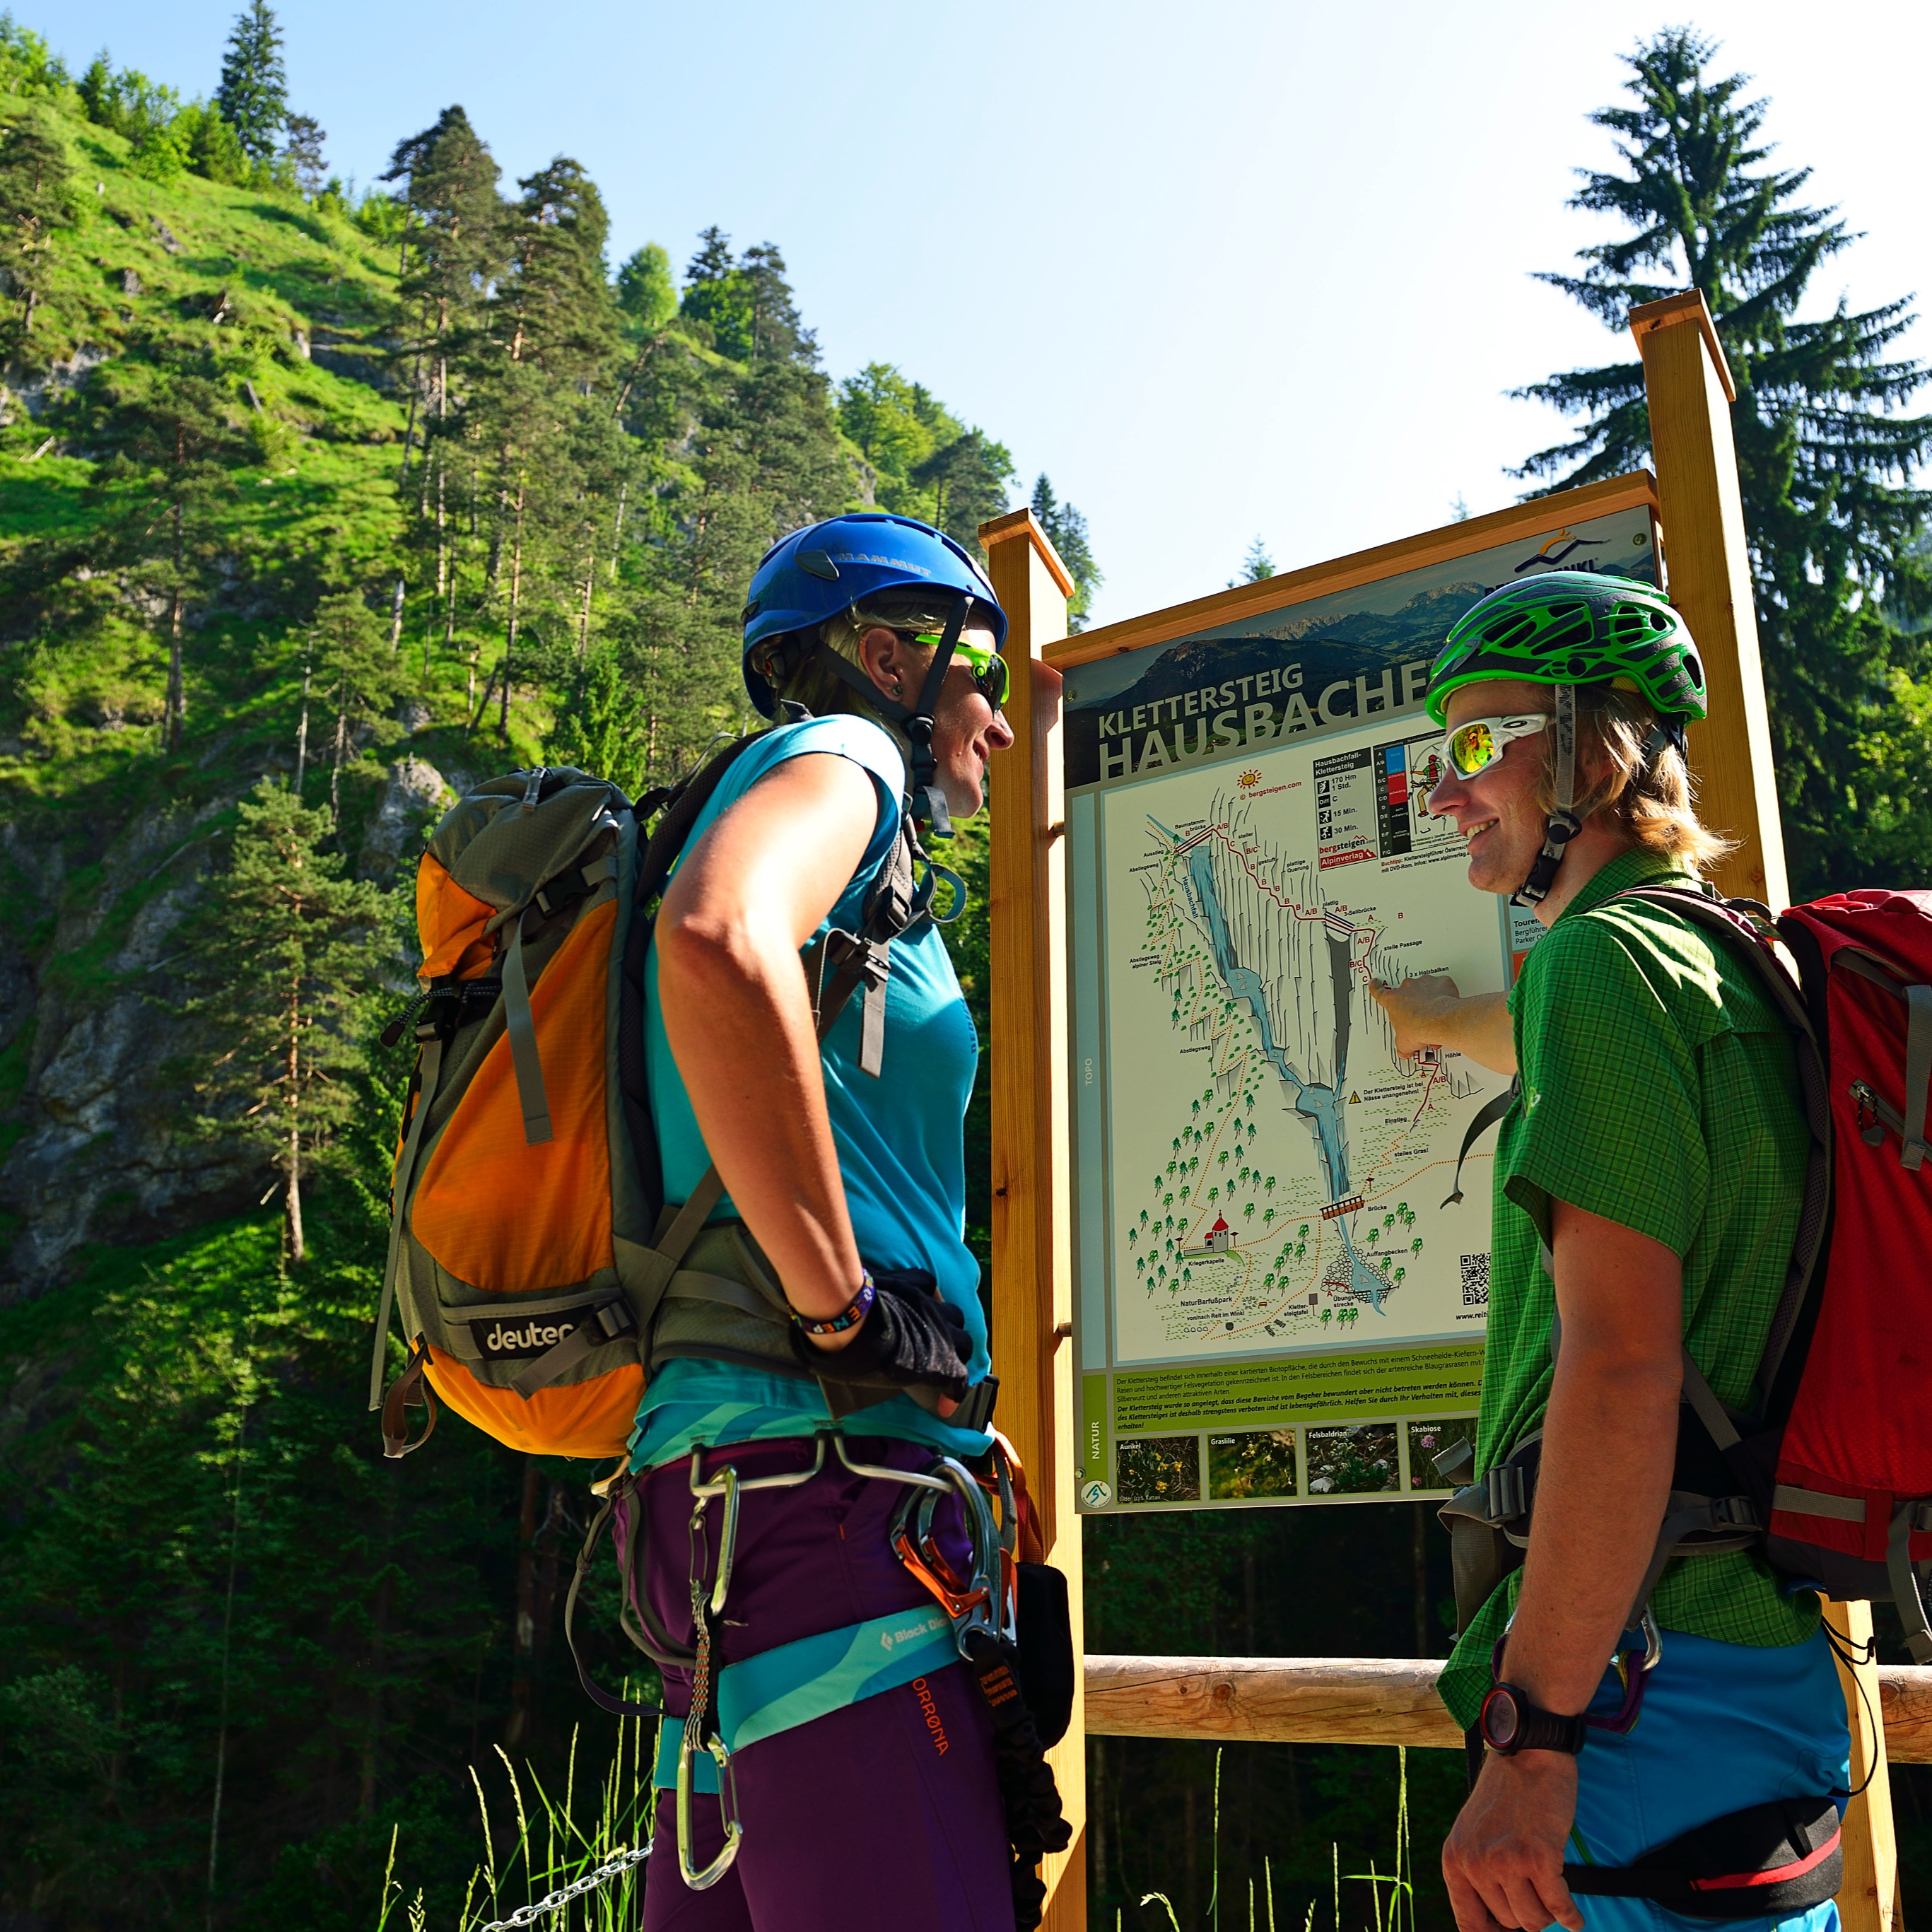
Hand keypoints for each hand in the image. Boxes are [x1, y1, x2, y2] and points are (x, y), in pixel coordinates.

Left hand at [790, 1272, 970, 1405]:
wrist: (850, 1321)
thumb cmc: (862, 1359)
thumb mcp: (886, 1379)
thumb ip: (905, 1377)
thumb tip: (904, 1377)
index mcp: (937, 1363)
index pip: (958, 1381)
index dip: (954, 1396)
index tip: (945, 1408)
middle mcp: (942, 1333)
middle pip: (965, 1342)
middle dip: (959, 1353)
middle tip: (946, 1360)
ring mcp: (929, 1305)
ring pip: (954, 1313)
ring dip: (949, 1323)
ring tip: (937, 1327)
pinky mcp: (912, 1283)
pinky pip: (929, 1285)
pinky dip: (927, 1293)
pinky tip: (919, 1296)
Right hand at [1368, 972, 1465, 1057]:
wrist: (1441, 1022)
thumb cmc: (1420, 1027)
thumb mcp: (1405, 1043)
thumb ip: (1402, 1046)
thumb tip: (1404, 1052)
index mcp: (1393, 1001)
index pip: (1379, 992)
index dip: (1376, 988)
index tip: (1375, 983)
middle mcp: (1407, 988)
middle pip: (1407, 992)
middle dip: (1413, 1003)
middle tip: (1419, 1016)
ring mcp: (1424, 983)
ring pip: (1425, 988)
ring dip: (1429, 998)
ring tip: (1435, 1014)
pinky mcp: (1441, 982)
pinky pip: (1442, 986)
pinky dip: (1445, 994)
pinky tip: (1446, 1005)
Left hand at [1442, 1750, 1582, 1931]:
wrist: (1528, 1752)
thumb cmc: (1506, 1793)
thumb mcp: (1474, 1833)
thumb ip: (1477, 1871)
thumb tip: (1495, 1926)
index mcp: (1454, 1860)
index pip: (1469, 1924)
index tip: (1512, 1930)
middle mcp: (1474, 1865)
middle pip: (1509, 1923)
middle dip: (1526, 1911)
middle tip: (1536, 1890)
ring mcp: (1505, 1863)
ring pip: (1533, 1920)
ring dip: (1547, 1911)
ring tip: (1551, 1891)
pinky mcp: (1538, 1859)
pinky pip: (1560, 1909)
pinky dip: (1572, 1917)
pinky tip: (1576, 1917)